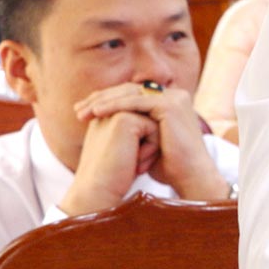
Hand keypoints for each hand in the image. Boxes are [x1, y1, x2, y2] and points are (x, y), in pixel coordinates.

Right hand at [59, 112, 150, 216]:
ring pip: (154, 124)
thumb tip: (159, 126)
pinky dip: (151, 149)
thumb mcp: (127, 151)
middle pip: (150, 120)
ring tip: (132, 163)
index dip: (145, 143)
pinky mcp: (124, 119)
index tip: (128, 162)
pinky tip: (134, 162)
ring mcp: (115, 112)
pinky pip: (154, 129)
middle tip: (131, 162)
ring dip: (151, 147)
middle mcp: (108, 110)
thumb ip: (137, 133)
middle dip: (149, 142)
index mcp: (106, 116)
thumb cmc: (114, 177)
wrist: (98, 192)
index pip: (142, 120)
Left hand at [70, 84, 228, 202]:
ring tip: (83, 112)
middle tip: (78, 109)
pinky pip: (136, 102)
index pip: (132, 94)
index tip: (84, 111)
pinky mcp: (171, 105)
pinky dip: (114, 105)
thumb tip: (109, 125)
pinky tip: (97, 112)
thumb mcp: (146, 142)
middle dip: (101, 99)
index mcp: (169, 101)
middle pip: (130, 90)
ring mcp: (174, 98)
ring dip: (103, 101)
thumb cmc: (168, 166)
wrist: (189, 177)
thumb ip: (134, 128)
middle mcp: (174, 95)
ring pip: (131, 94)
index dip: (106, 100)